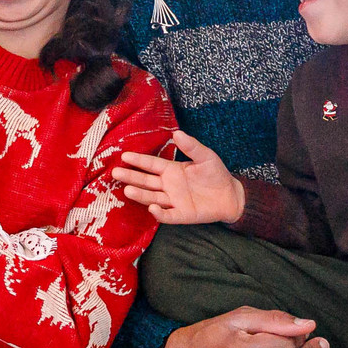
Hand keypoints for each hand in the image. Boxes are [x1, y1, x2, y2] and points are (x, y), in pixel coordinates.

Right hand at [113, 130, 245, 224]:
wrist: (231, 195)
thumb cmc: (216, 174)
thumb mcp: (206, 156)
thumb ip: (191, 146)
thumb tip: (177, 132)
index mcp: (172, 170)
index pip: (151, 164)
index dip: (138, 160)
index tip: (124, 156)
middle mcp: (168, 185)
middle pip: (146, 181)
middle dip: (131, 177)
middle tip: (115, 173)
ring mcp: (173, 201)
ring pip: (152, 197)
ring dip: (140, 194)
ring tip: (127, 190)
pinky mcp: (181, 214)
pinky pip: (168, 215)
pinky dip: (159, 213)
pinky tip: (152, 208)